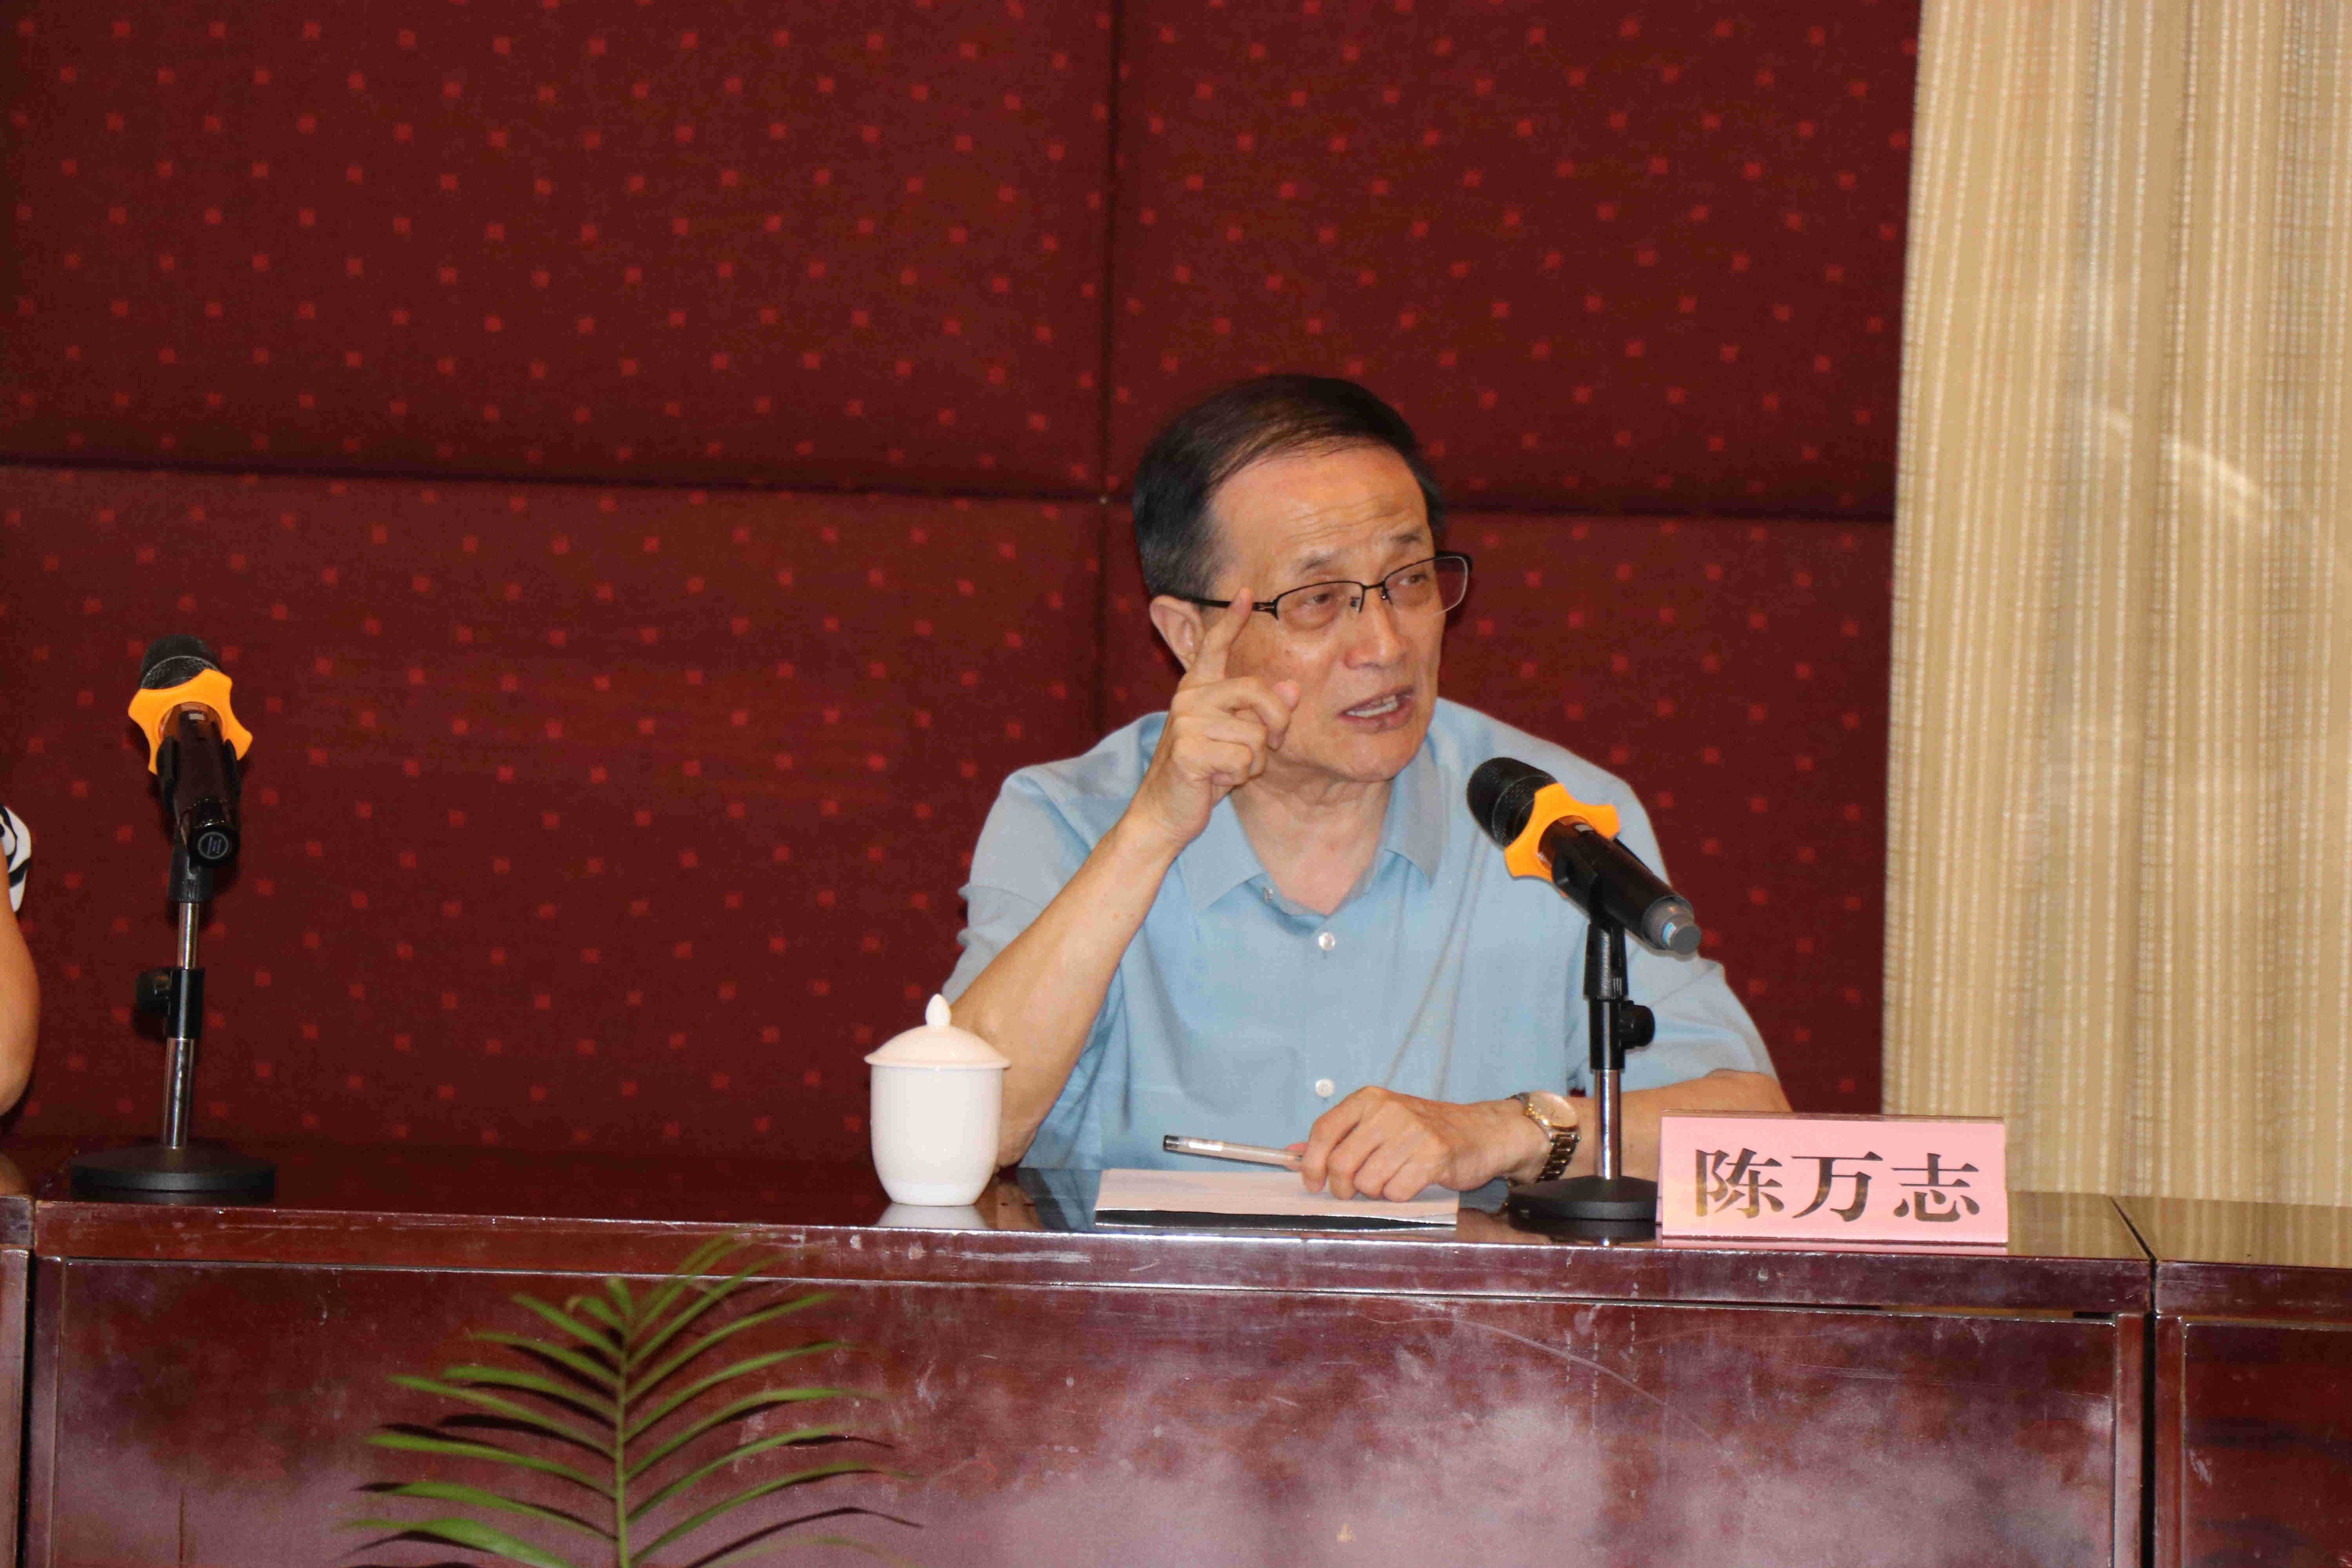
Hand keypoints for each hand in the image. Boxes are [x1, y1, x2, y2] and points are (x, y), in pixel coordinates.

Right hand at [1126, 592, 1299, 849]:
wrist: (1164, 813)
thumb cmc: (1202, 774)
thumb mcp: (1235, 739)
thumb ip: (1258, 712)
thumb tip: (1292, 689)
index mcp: (1197, 689)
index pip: (1214, 647)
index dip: (1232, 621)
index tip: (1248, 594)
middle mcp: (1189, 698)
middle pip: (1258, 692)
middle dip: (1276, 724)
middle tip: (1270, 746)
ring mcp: (1186, 721)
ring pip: (1255, 734)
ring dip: (1253, 762)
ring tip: (1227, 769)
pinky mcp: (1188, 749)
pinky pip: (1243, 759)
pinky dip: (1238, 777)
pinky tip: (1216, 781)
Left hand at [1297, 1088, 1551, 1200]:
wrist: (1480, 1131)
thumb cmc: (1423, 1130)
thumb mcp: (1378, 1122)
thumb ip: (1337, 1137)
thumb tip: (1290, 1154)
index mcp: (1369, 1098)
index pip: (1324, 1131)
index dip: (1311, 1163)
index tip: (1312, 1183)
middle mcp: (1388, 1111)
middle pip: (1341, 1163)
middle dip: (1343, 1187)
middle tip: (1354, 1191)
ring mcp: (1412, 1132)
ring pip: (1368, 1182)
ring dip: (1375, 1192)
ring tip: (1392, 1178)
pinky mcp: (1434, 1156)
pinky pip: (1396, 1192)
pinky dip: (1399, 1196)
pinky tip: (1411, 1182)